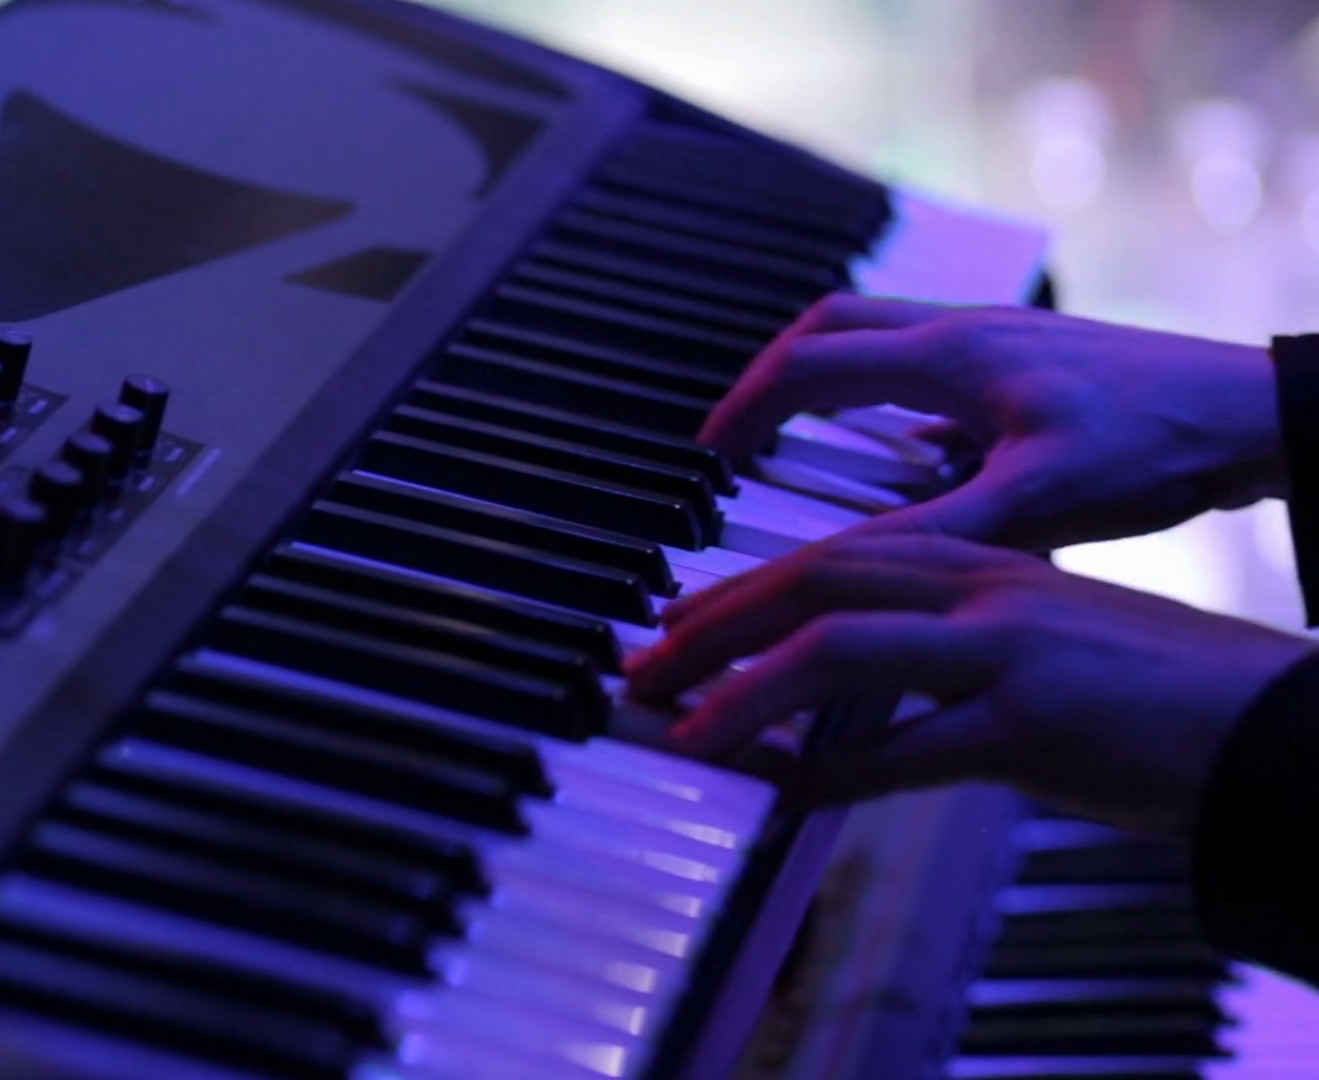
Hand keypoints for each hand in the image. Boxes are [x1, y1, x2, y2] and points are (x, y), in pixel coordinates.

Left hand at [624, 535, 1315, 836]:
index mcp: (984, 565)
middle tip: (645, 668)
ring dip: (747, 695)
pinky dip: (834, 772)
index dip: (746, 588)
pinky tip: (784, 792)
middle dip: (715, 624)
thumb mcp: (1035, 645)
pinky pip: (910, 750)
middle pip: (817, 582)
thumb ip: (945, 651)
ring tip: (684, 732)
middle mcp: (987, 591)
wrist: (1266, 721)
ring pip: (842, 652)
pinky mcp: (1037, 723)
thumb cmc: (1150, 693)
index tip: (679, 621)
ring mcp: (1010, 651)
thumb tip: (851, 695)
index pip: (837, 556)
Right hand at [702, 295, 1287, 550]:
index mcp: (949, 357)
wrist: (1257, 414)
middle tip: (735, 434)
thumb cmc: (1158, 447)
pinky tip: (904, 451)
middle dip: (768, 378)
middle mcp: (964, 332)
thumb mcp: (1032, 505)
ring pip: (878, 336)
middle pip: (829, 327)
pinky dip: (886, 395)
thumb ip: (926, 531)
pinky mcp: (1030, 362)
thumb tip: (833, 563)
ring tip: (795, 437)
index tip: (707, 454)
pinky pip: (927, 362)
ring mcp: (1000, 340)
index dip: (743, 409)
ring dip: (825, 378)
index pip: (807, 365)